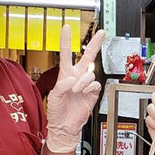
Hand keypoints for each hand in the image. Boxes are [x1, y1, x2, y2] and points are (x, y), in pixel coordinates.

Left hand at [45, 25, 105, 153]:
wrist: (65, 126)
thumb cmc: (57, 111)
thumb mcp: (53, 97)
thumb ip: (61, 86)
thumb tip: (72, 80)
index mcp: (65, 74)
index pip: (66, 53)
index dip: (66, 40)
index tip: (67, 28)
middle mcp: (76, 77)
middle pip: (88, 56)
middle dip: (95, 44)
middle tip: (101, 33)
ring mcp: (85, 85)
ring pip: (90, 73)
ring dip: (83, 81)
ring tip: (76, 90)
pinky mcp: (92, 93)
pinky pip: (95, 84)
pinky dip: (89, 87)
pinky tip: (84, 92)